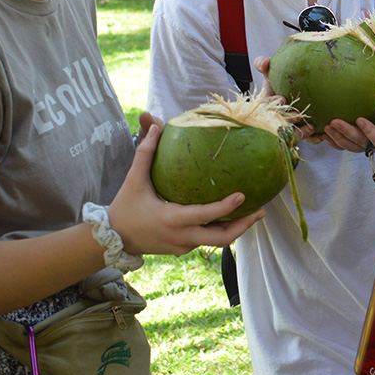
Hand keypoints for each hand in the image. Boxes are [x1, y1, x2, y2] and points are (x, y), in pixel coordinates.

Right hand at [107, 118, 265, 254]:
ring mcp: (183, 246)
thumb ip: (145, 152)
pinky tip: (231, 217)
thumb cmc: (124, 207)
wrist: (112, 239)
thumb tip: (155, 125)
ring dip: (236, 229)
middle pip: (222, 238)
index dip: (226, 208)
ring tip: (254, 213)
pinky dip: (220, 230)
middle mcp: (181, 237)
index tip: (243, 196)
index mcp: (172, 219)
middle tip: (261, 210)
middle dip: (244, 225)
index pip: (205, 215)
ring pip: (216, 242)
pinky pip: (206, 241)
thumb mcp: (134, 179)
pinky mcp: (182, 250)